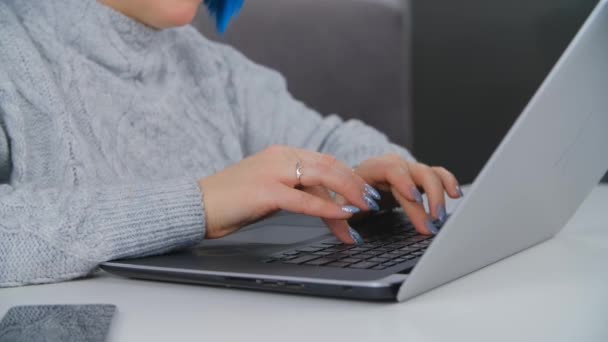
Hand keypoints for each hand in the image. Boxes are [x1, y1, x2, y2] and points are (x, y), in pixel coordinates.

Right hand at [197, 145, 381, 241]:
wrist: (197, 205)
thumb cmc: (232, 201)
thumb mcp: (270, 190)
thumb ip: (296, 191)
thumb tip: (326, 205)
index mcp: (282, 154)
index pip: (325, 163)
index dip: (348, 178)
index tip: (362, 194)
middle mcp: (280, 157)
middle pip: (330, 166)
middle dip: (355, 184)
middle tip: (373, 202)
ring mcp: (272, 172)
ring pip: (322, 177)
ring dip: (348, 194)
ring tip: (364, 209)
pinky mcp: (265, 191)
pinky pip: (304, 200)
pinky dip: (327, 208)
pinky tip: (342, 216)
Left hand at [352, 154, 462, 234]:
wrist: (353, 184)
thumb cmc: (347, 194)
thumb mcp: (340, 205)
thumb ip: (342, 220)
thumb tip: (351, 237)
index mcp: (373, 167)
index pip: (392, 168)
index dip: (404, 181)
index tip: (414, 197)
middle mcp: (394, 165)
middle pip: (417, 173)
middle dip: (427, 198)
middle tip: (431, 223)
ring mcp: (409, 170)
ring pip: (431, 174)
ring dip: (439, 195)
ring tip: (440, 217)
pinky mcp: (419, 178)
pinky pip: (438, 175)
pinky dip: (448, 183)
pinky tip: (455, 195)